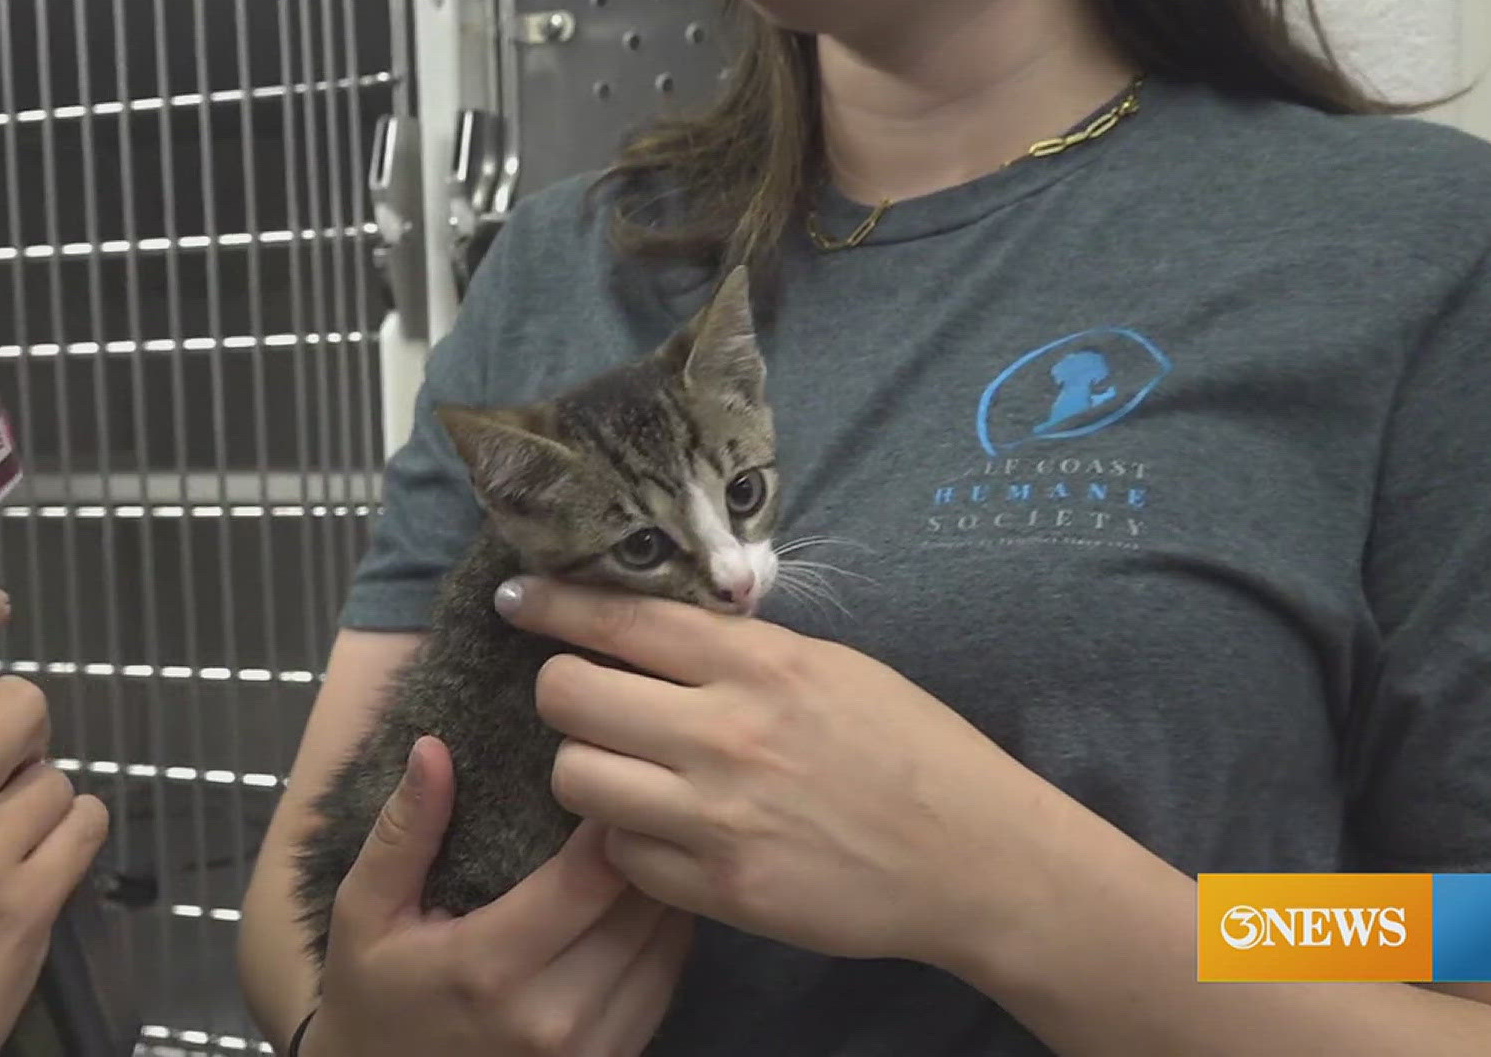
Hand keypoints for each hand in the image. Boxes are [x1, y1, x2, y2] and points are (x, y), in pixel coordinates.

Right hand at [308, 735, 692, 1056]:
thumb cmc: (373, 995)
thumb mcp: (365, 914)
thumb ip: (404, 833)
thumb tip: (432, 749)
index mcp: (490, 968)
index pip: (589, 878)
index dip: (613, 820)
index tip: (611, 775)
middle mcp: (551, 1017)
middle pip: (640, 911)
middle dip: (646, 848)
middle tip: (640, 797)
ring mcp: (586, 1052)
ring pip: (666, 950)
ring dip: (665, 892)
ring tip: (649, 842)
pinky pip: (663, 989)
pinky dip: (664, 941)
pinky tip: (644, 903)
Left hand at [499, 576, 1040, 968]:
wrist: (974, 857)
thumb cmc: (911, 749)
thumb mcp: (832, 668)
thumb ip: (739, 652)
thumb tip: (653, 628)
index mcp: (759, 663)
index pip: (620, 618)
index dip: (553, 604)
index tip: (517, 599)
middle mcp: (727, 732)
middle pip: (568, 696)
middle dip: (562, 693)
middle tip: (583, 701)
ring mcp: (718, 817)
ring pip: (575, 780)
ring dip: (588, 772)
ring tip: (624, 772)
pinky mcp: (720, 890)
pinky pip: (619, 858)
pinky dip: (629, 846)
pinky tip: (666, 834)